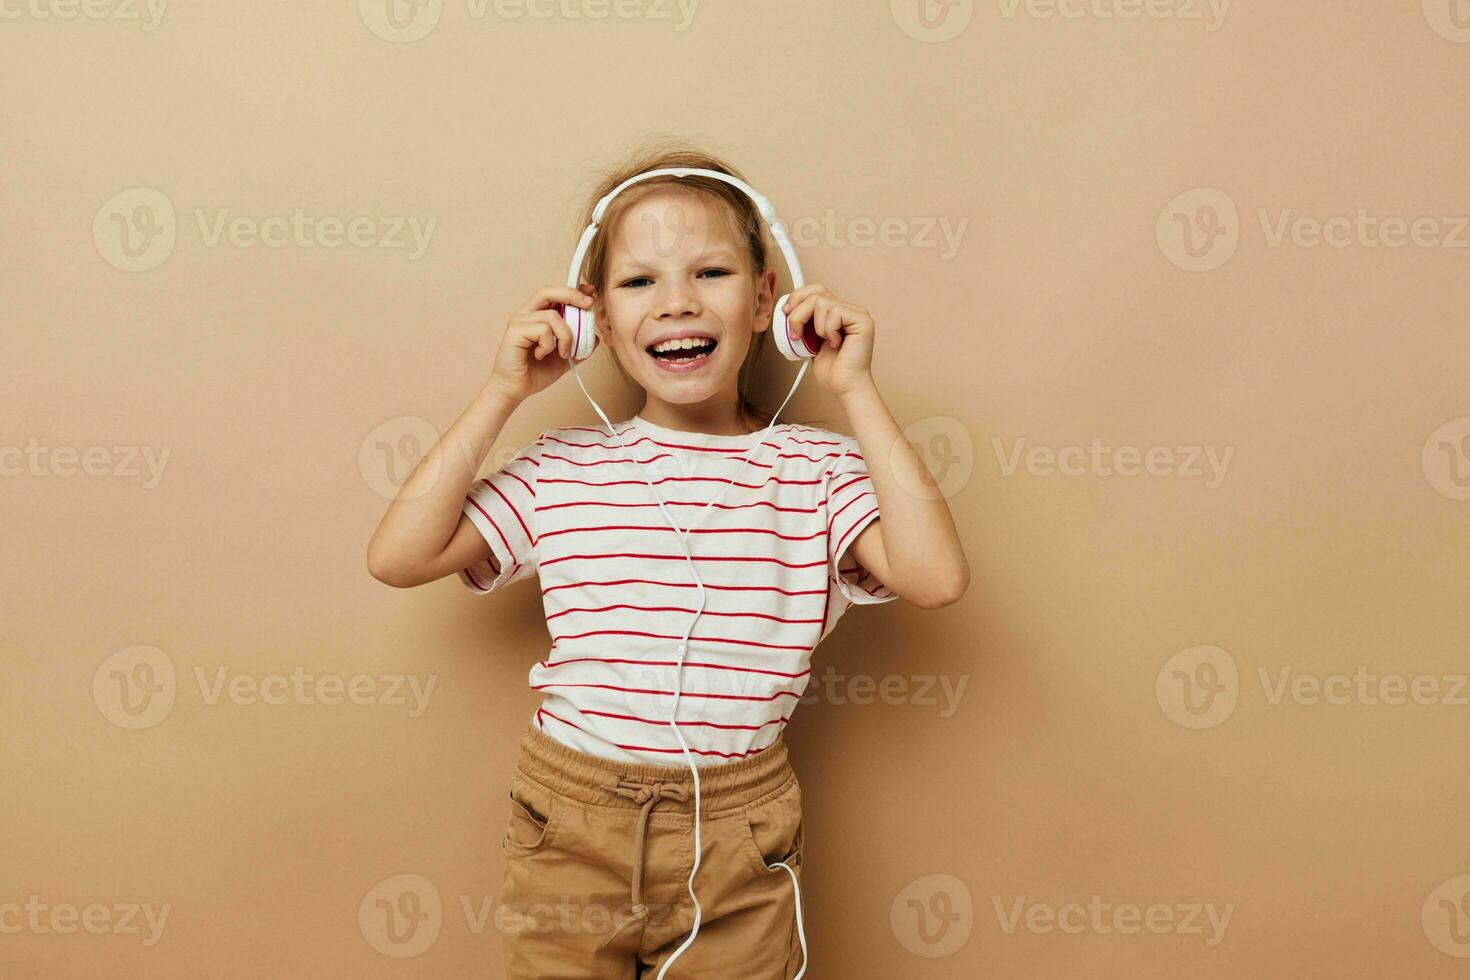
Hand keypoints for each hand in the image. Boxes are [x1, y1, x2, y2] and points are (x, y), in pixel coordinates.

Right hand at [485, 284, 595, 403]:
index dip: (573, 290)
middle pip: (549, 292)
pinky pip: (543, 330)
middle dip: (572, 294)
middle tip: (588, 304)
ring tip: (563, 353)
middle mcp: (526, 314)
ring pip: (552, 316)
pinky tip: (541, 355)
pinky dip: (549, 345)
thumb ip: (579, 346)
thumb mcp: (564, 358)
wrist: (515, 390)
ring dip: (565, 336)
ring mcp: (519, 321)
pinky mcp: (515, 331)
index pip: (555, 294)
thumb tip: (596, 337)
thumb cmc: (535, 372)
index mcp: (537, 316)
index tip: (591, 293)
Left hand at [780, 284, 876, 397]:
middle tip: (795, 333)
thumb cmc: (831, 369)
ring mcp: (857, 313)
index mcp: (837, 312)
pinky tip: (836, 343)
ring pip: (822, 302)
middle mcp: (849, 309)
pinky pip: (834, 312)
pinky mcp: (863, 320)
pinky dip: (828, 330)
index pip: (816, 290)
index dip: (798, 296)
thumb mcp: (809, 339)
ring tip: (823, 342)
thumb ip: (804, 322)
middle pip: (816, 292)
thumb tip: (787, 307)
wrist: (844, 386)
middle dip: (798, 312)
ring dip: (815, 327)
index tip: (786, 312)